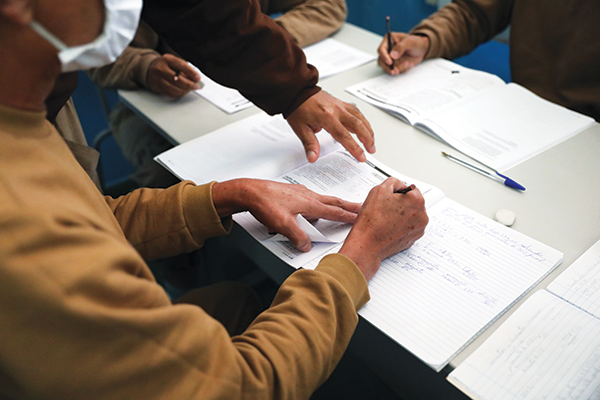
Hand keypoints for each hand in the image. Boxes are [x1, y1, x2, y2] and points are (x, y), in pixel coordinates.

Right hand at [146, 54, 200, 97]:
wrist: (149, 69)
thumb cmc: (165, 65)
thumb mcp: (174, 62)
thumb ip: (184, 68)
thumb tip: (195, 78)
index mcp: (167, 59)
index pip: (181, 65)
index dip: (191, 72)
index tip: (198, 78)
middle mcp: (161, 68)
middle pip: (177, 79)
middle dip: (189, 84)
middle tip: (197, 86)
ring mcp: (158, 78)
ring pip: (173, 88)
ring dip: (185, 90)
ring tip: (190, 89)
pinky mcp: (157, 87)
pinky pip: (170, 93)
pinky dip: (179, 93)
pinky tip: (183, 91)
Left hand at [212, 179, 360, 251]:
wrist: (248, 191)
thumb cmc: (265, 203)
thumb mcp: (283, 225)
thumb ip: (298, 236)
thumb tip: (306, 245)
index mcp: (310, 203)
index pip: (335, 211)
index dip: (349, 216)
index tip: (360, 217)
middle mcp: (307, 196)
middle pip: (333, 201)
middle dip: (348, 206)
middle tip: (360, 207)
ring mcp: (299, 193)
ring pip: (321, 200)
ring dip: (332, 204)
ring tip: (338, 210)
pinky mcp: (291, 193)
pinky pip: (309, 199)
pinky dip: (317, 204)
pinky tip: (311, 209)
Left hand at [286, 91, 375, 163]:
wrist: (297, 92)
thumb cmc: (298, 109)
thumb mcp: (301, 129)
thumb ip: (310, 144)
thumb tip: (313, 158)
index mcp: (327, 117)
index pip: (344, 136)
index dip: (354, 148)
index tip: (361, 157)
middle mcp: (336, 110)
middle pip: (358, 126)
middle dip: (367, 140)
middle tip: (371, 151)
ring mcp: (340, 105)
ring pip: (360, 118)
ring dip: (368, 130)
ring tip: (371, 142)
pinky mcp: (342, 103)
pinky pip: (357, 112)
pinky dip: (364, 121)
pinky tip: (366, 128)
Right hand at [339, 177, 427, 279]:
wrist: (367, 243)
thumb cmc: (372, 219)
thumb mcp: (380, 189)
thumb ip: (394, 182)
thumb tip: (399, 185)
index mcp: (417, 201)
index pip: (410, 189)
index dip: (397, 192)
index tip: (388, 199)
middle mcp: (422, 216)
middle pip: (412, 203)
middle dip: (400, 204)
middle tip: (385, 209)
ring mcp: (418, 229)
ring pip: (410, 216)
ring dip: (401, 215)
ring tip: (385, 219)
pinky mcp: (413, 239)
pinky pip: (408, 228)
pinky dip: (400, 226)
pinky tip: (388, 228)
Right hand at [378, 32, 428, 74]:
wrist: (422, 49)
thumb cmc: (416, 42)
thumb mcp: (410, 42)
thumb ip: (401, 47)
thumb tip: (393, 55)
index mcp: (388, 40)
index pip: (381, 50)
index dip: (384, 57)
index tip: (390, 62)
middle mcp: (387, 50)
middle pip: (381, 61)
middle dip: (388, 67)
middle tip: (395, 70)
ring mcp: (390, 58)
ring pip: (387, 67)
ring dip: (396, 69)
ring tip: (407, 65)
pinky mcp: (394, 65)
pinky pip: (394, 70)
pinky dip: (401, 70)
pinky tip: (408, 64)